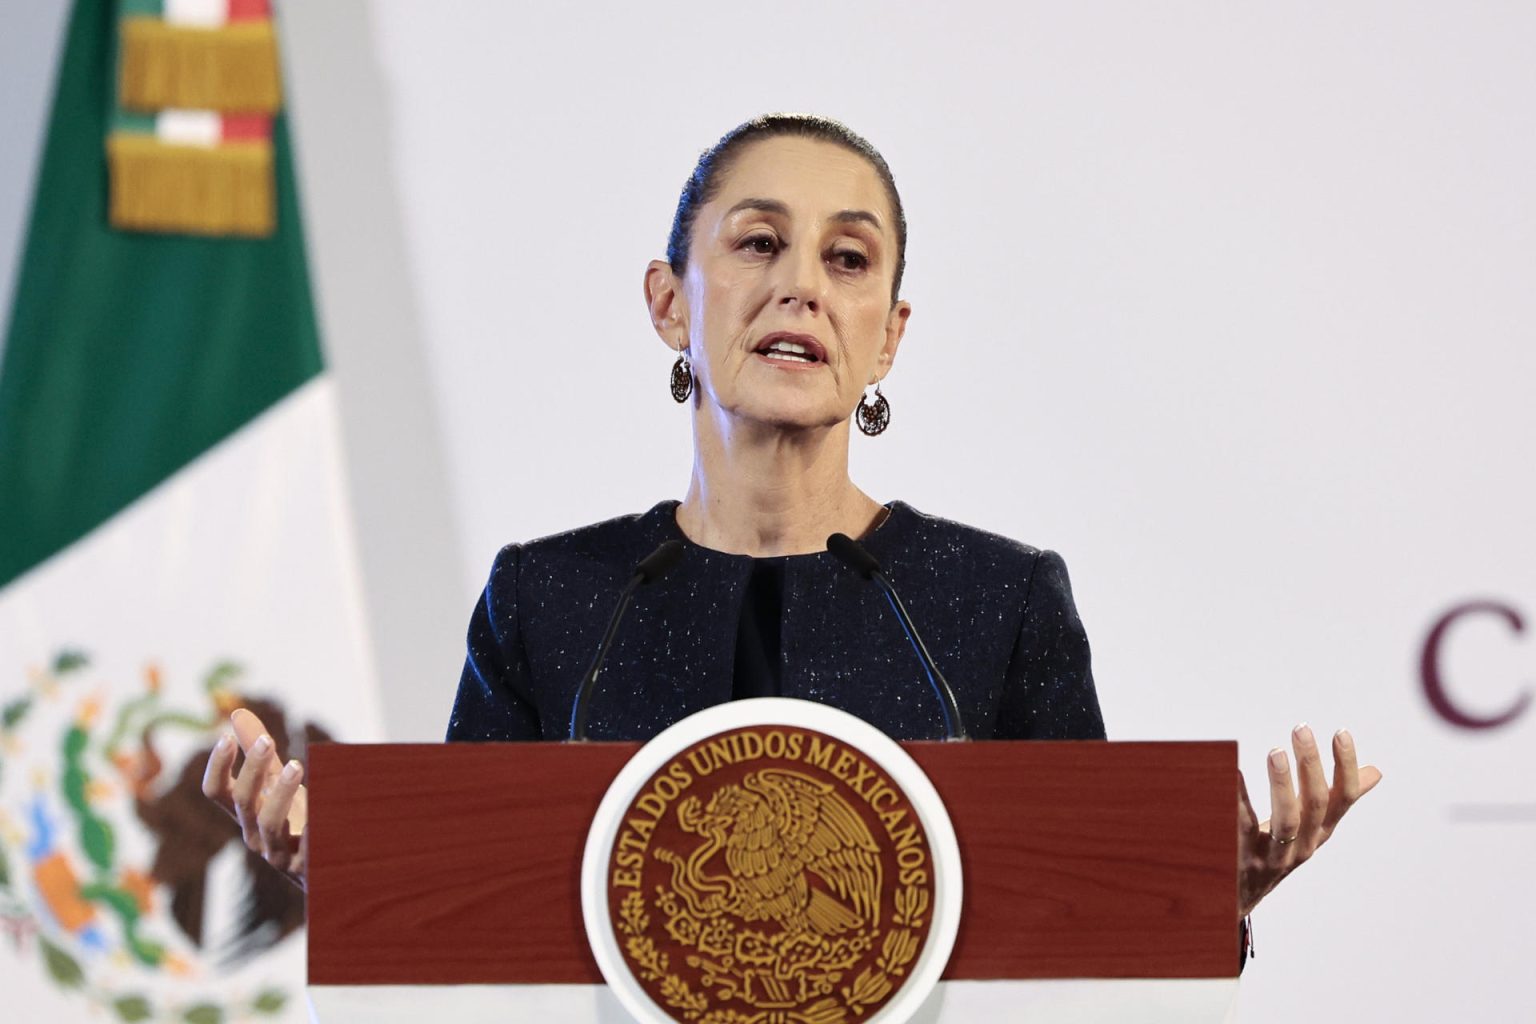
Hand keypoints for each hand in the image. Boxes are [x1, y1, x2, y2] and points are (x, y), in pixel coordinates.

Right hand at [201, 708, 308, 888]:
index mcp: (246, 814)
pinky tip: (324, 803)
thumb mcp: (277, 786)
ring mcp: (279, 853)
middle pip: (244, 802)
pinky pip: (308, 846)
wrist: (323, 869)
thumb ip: (259, 755)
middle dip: (253, 770)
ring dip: (281, 793)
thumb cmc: (296, 822)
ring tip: (297, 765)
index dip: (217, 767)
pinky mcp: (307, 866)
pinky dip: (314, 825)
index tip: (225, 738)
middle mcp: (256, 835)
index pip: (217, 793)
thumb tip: (236, 714)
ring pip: (270, 824)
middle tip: (267, 740)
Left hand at [1237, 724, 1379, 917]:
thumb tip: (1376, 772)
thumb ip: (1336, 798)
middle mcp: (1303, 844)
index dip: (1346, 767)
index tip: (1341, 733)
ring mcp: (1275, 855)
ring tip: (1275, 752)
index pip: (1343, 798)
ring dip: (1282, 784)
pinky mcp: (1244, 857)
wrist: (1241, 895)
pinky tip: (1231, 772)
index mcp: (1320, 831)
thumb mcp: (1311, 826)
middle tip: (1301, 730)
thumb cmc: (1278, 850)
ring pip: (1286, 821)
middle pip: (1314, 804)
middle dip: (1311, 765)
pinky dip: (1239, 800)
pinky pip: (1243, 828)